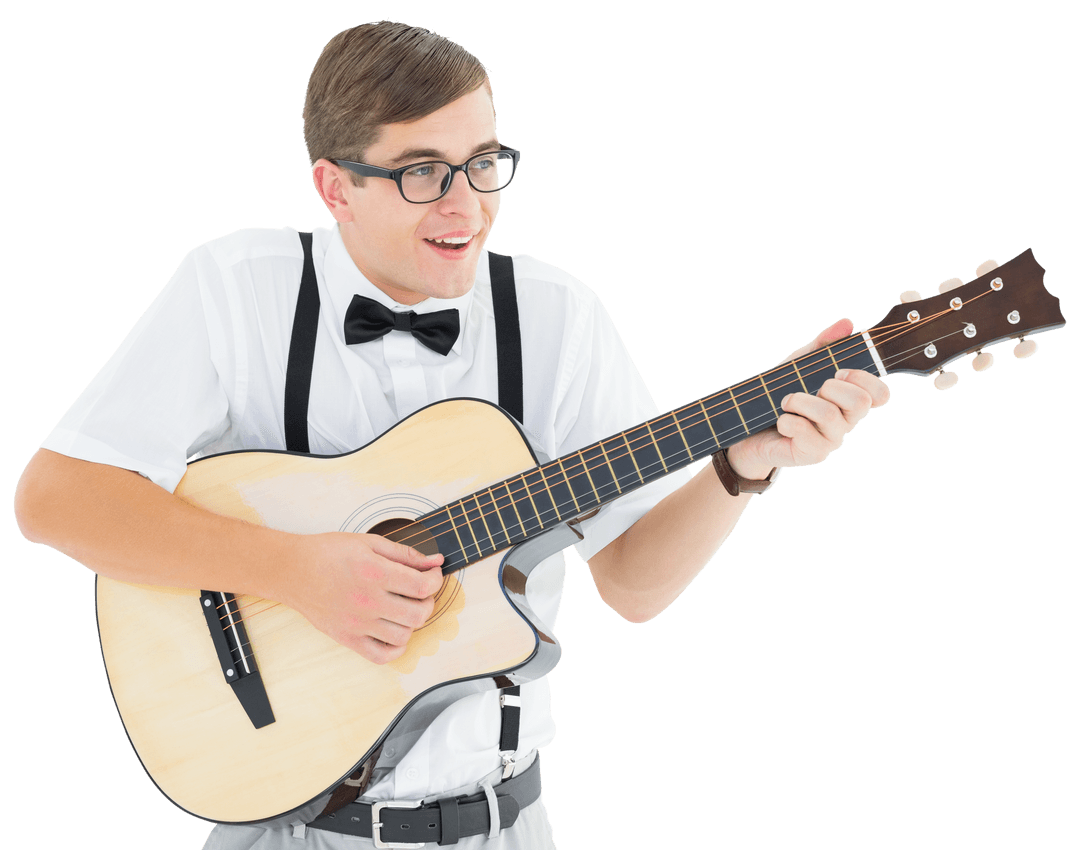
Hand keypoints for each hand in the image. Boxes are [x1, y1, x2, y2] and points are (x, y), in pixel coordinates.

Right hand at [283, 532, 444, 663]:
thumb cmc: (328, 552)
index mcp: (375, 573)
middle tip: (422, 591)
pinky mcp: (347, 638)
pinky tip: (395, 631)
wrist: (292, 570)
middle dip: (429, 601)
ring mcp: (357, 624)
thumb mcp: (370, 543)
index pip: (423, 586)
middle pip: (419, 614)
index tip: (433, 574)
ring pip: (404, 636)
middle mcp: (368, 602)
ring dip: (413, 623)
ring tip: (406, 609)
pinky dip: (396, 649)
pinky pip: (381, 656)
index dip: (436, 580)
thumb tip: (435, 561)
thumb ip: (405, 553)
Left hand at [727, 318, 890, 477]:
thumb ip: (822, 345)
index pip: (880, 394)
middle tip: (812, 387)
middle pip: (861, 402)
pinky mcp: (812, 454)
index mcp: (848, 400)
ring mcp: (831, 440)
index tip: (840, 370)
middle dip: (831, 386)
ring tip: (785, 401)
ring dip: (800, 401)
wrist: (748, 430)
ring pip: (828, 415)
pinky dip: (788, 421)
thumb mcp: (798, 365)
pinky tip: (780, 420)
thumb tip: (847, 323)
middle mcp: (846, 422)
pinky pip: (806, 433)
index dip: (865, 378)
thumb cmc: (778, 395)